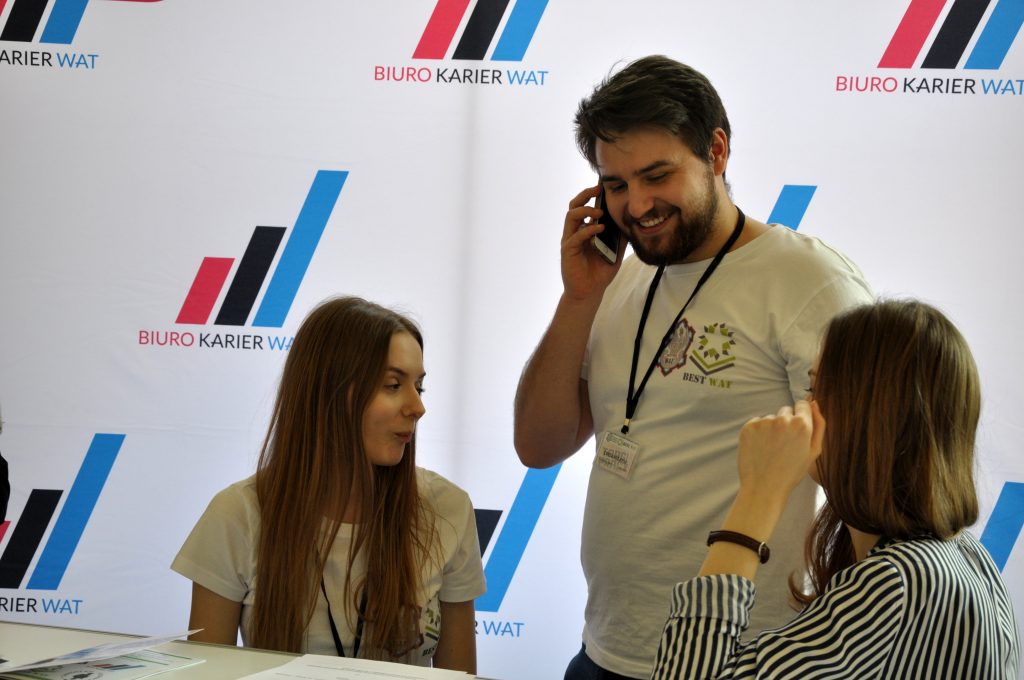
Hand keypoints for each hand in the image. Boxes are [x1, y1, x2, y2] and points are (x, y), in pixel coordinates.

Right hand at [561, 186, 624, 301]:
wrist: (589, 292)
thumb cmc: (599, 272)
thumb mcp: (616, 251)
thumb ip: (620, 237)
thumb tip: (633, 223)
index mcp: (584, 230)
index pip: (584, 206)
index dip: (591, 195)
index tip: (603, 187)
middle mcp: (574, 232)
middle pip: (573, 206)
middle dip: (585, 195)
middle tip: (598, 190)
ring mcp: (570, 241)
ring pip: (571, 217)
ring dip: (585, 211)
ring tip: (600, 213)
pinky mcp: (568, 251)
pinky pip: (575, 236)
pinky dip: (587, 230)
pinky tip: (600, 229)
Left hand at [736, 399, 823, 505]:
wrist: (764, 487)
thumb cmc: (791, 472)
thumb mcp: (814, 451)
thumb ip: (819, 425)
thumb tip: (814, 402)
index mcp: (802, 425)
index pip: (802, 404)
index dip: (801, 416)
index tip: (796, 428)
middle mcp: (782, 420)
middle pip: (786, 411)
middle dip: (786, 423)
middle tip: (784, 445)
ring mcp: (764, 422)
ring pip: (770, 418)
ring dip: (771, 429)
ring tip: (771, 450)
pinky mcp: (748, 427)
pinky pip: (756, 423)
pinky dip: (758, 433)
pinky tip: (760, 449)